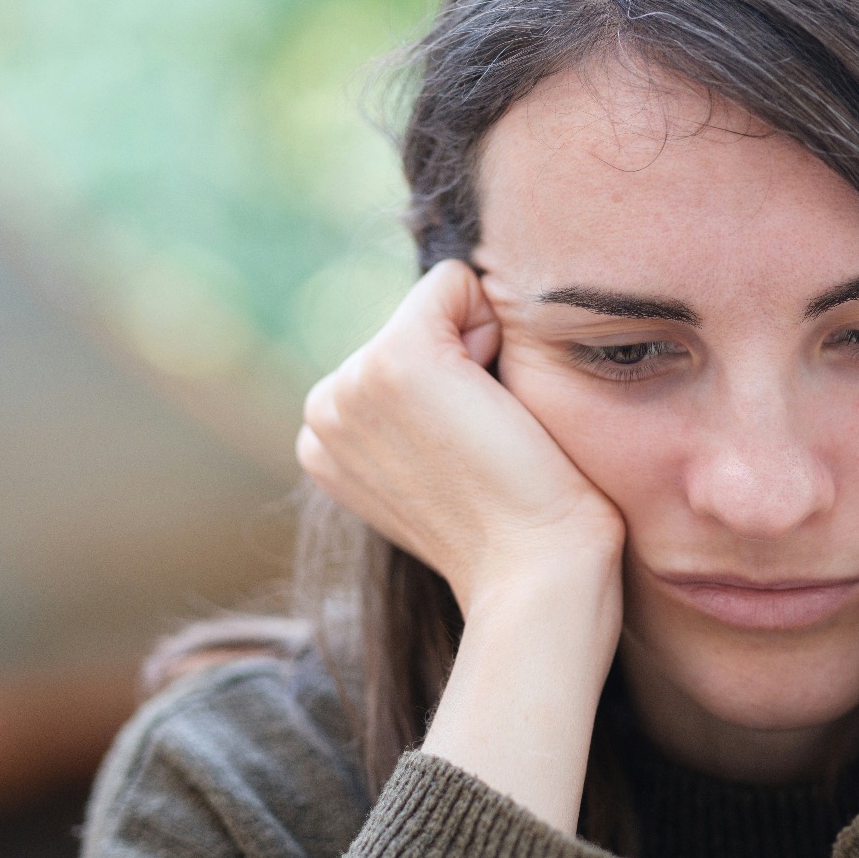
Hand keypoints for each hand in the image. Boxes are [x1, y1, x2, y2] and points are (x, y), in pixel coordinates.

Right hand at [298, 259, 624, 828]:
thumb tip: (456, 360)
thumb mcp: (442, 467)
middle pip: (420, 322)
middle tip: (486, 451)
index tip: (470, 459)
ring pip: (440, 304)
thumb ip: (420, 416)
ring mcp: (352, 384)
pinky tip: (497, 406)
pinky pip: (455, 281)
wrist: (536, 576)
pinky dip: (494, 325)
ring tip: (491, 436)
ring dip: (484, 354)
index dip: (457, 391)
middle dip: (467, 365)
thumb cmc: (517, 532)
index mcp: (325, 440)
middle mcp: (323, 409)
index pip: (400, 353)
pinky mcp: (396, 360)